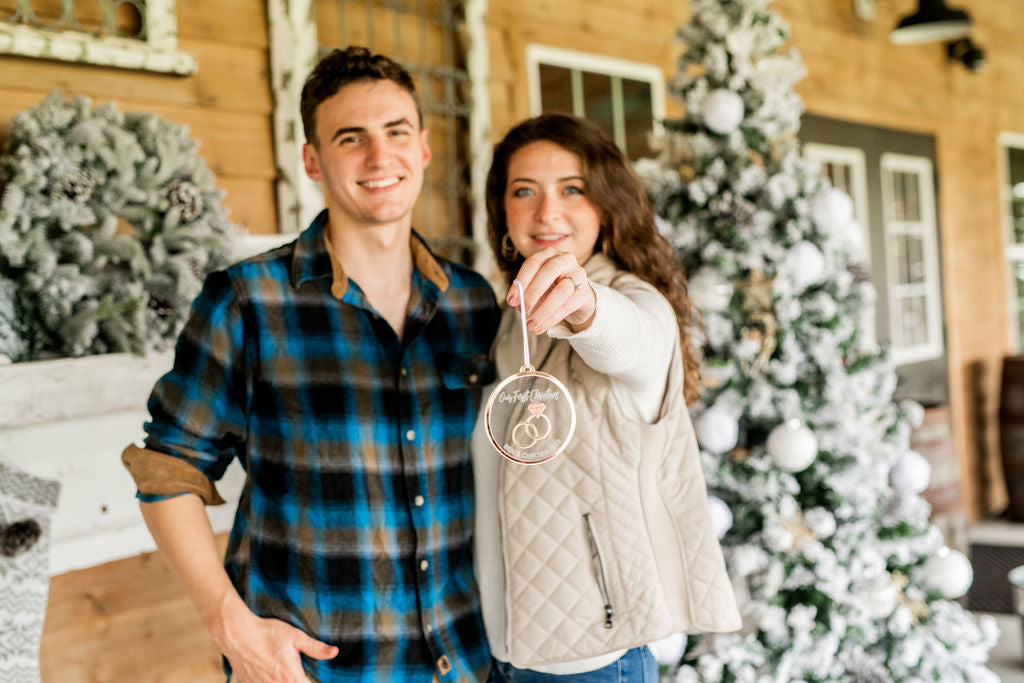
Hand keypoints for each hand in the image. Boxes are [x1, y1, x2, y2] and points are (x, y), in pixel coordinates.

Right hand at [212, 599, 337, 682]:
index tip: (302, 669)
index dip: (306, 677)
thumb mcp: (295, 636)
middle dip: (293, 677)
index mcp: (290, 676)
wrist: (238, 634)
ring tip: (275, 665)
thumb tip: (334, 652)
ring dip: (279, 678)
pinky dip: (266, 679)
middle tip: (286, 663)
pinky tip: (265, 668)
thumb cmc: (267, 633)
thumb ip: (315, 648)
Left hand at [507, 248, 595, 333]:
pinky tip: (542, 326)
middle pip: (549, 271)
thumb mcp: (537, 287)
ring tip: (531, 324)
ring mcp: (578, 274)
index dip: (521, 282)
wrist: (576, 299)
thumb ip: (526, 291)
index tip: (512, 300)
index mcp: (549, 254)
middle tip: (523, 310)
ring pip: (562, 290)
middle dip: (533, 292)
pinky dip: (552, 318)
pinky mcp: (585, 292)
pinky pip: (569, 305)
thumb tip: (517, 303)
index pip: (533, 263)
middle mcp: (565, 259)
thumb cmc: (551, 289)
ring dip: (544, 309)